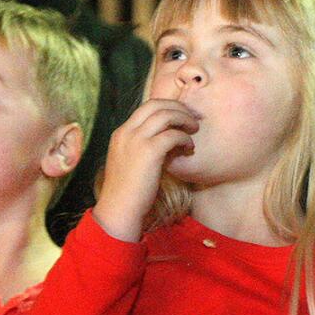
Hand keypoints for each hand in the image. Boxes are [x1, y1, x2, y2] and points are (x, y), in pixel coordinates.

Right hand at [92, 98, 198, 241]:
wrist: (119, 210)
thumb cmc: (129, 193)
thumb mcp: (131, 163)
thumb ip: (143, 148)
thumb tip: (167, 141)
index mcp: (121, 133)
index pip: (146, 107)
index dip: (167, 107)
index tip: (181, 115)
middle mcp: (126, 132)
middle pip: (156, 104)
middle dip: (178, 107)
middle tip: (192, 118)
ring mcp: (136, 140)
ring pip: (166, 115)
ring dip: (184, 119)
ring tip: (194, 129)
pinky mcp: (148, 152)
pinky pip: (173, 135)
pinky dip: (185, 139)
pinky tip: (189, 149)